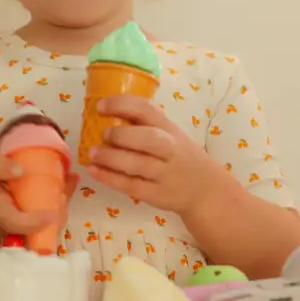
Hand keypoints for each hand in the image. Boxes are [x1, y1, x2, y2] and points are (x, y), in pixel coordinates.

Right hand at [0, 153, 79, 237]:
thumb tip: (20, 170)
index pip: (17, 224)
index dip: (36, 222)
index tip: (52, 212)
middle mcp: (10, 226)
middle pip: (40, 227)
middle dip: (59, 208)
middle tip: (68, 181)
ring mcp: (18, 229)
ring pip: (45, 224)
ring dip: (61, 204)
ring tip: (69, 179)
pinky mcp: (23, 225)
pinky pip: (44, 218)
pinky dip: (57, 202)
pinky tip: (67, 182)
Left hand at [87, 96, 229, 214]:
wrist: (206, 190)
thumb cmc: (181, 156)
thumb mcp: (171, 135)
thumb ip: (146, 125)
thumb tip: (105, 114)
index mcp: (170, 129)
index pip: (147, 110)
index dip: (122, 105)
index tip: (100, 105)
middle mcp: (170, 150)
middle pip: (149, 139)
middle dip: (123, 135)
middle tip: (102, 134)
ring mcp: (165, 174)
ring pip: (138, 164)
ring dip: (112, 158)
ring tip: (92, 153)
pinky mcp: (157, 195)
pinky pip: (131, 186)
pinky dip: (110, 178)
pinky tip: (94, 171)